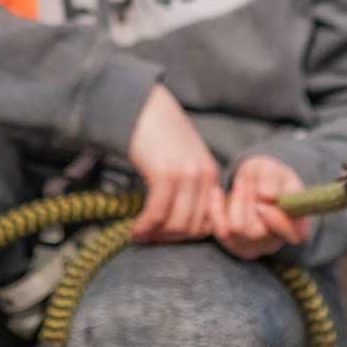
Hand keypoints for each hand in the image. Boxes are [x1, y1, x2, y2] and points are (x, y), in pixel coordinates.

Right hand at [126, 84, 221, 242]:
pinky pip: (158, 213)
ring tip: (141, 235)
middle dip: (170, 238)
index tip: (165, 236)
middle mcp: (204, 176)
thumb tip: (180, 222)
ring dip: (157, 235)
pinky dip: (145, 226)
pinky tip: (135, 229)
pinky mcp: (165, 174)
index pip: (208, 221)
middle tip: (150, 239)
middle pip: (193, 227)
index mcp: (211, 175)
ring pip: (177, 224)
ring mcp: (186, 176)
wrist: (144, 107)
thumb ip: (190, 186)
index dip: (186, 235)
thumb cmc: (160, 134)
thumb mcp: (184, 160)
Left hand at [211, 154, 312, 259]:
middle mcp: (274, 241)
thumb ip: (274, 181)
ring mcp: (251, 245)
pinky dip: (216, 208)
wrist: (252, 180)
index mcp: (296, 225)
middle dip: (247, 202)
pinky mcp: (231, 242)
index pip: (294, 235)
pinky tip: (217, 192)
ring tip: (239, 184)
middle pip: (257, 232)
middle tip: (245, 182)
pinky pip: (219, 229)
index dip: (278, 222)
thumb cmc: (270, 177)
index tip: (262, 203)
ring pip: (236, 229)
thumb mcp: (275, 171)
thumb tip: (267, 195)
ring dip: (234, 202)